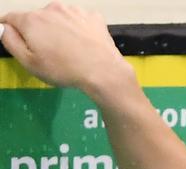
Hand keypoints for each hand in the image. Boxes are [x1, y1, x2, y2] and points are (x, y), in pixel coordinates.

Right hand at [0, 2, 128, 89]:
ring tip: (68, 49)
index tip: (17, 41)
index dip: (10, 30)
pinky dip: (78, 29)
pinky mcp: (93, 16)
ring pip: (59, 18)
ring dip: (59, 29)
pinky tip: (83, 44)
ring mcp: (74, 11)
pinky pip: (79, 21)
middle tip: (48, 52)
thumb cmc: (63, 70)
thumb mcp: (29, 62)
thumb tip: (2, 27)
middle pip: (37, 18)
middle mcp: (52, 9)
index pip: (11, 18)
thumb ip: (10, 41)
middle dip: (38, 31)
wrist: (103, 71)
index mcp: (32, 20)